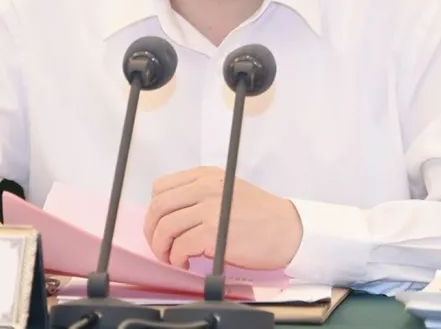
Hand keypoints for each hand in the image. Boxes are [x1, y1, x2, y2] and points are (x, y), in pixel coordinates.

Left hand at [143, 166, 301, 269]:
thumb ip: (200, 195)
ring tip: (173, 258)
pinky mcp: (213, 232)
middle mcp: (205, 187)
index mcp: (206, 175)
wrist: (288, 229)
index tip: (159, 225)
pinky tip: (186, 264)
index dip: (155, 210)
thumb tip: (170, 214)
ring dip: (162, 248)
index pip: (161, 187)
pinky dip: (177, 259)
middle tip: (161, 246)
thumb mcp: (227, 190)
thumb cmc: (261, 215)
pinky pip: (180, 247)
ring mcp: (209, 209)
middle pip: (158, 207)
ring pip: (165, 227)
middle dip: (152, 231)